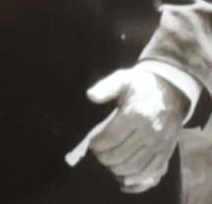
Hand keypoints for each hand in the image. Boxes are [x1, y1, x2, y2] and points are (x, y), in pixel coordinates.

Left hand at [84, 68, 187, 193]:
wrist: (171, 91)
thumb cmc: (141, 86)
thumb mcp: (123, 79)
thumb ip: (106, 87)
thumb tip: (90, 96)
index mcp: (137, 114)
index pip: (113, 137)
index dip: (99, 144)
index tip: (91, 144)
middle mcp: (150, 132)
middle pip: (123, 155)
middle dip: (105, 158)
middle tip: (97, 154)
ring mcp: (160, 145)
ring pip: (136, 167)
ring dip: (118, 169)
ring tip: (108, 163)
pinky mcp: (166, 152)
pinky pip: (152, 173)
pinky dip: (138, 181)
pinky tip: (125, 180)